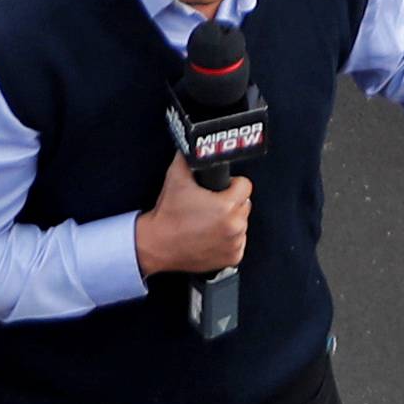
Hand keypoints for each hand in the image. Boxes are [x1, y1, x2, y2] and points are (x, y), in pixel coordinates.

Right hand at [134, 150, 251, 279]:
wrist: (158, 244)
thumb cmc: (168, 215)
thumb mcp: (177, 175)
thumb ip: (189, 155)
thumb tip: (194, 144)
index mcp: (226, 206)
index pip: (245, 186)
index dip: (232, 183)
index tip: (222, 187)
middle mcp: (234, 227)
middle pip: (244, 204)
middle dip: (231, 202)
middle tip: (212, 203)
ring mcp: (234, 245)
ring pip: (242, 224)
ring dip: (230, 220)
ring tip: (210, 220)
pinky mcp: (231, 259)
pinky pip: (238, 242)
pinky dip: (228, 239)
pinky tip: (212, 235)